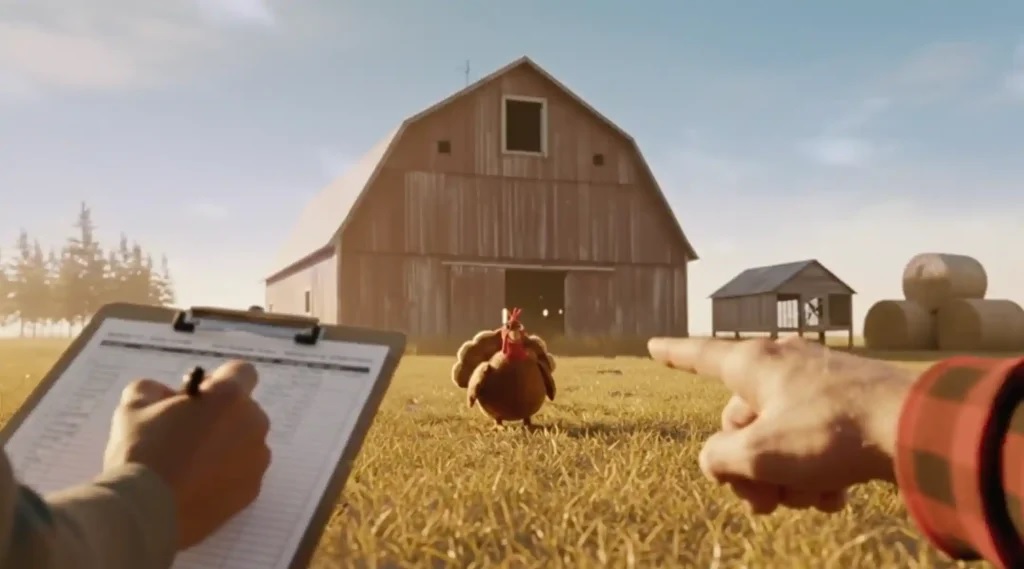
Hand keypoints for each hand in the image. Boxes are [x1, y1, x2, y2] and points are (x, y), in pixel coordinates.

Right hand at [104, 360, 271, 547]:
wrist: (145, 511)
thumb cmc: (142, 450)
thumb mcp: (134, 405)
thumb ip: (154, 389)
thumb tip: (164, 395)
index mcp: (230, 397)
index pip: (242, 372)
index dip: (218, 380)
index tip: (195, 397)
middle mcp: (253, 424)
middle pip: (243, 409)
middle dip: (220, 414)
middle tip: (186, 431)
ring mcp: (256, 460)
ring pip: (244, 442)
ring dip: (225, 445)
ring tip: (188, 463)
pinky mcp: (251, 491)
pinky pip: (242, 472)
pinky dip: (225, 473)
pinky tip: (195, 484)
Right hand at [648, 336, 914, 513]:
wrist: (916, 428)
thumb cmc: (831, 433)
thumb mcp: (758, 453)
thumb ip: (718, 458)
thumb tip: (716, 459)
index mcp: (754, 364)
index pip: (700, 355)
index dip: (673, 354)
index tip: (652, 344)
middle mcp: (783, 365)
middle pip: (741, 421)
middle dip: (748, 468)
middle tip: (763, 504)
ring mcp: (818, 383)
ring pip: (780, 436)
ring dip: (787, 476)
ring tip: (811, 499)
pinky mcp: (848, 403)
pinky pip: (814, 440)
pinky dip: (817, 470)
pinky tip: (834, 494)